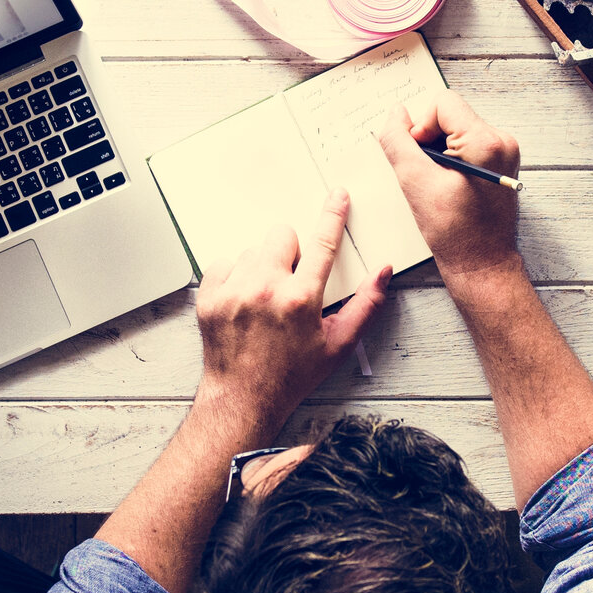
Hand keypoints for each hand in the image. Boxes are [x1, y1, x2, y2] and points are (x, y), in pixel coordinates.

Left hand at [193, 189, 389, 435]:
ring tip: (264, 300)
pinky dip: (235, 277)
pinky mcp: (210, 296)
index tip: (337, 195)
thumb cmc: (292, 375)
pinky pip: (224, 264)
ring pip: (253, 250)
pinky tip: (243, 302)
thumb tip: (383, 271)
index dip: (333, 215)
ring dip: (262, 266)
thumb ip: (366, 305)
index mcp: (300, 298)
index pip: (322, 243)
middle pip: (281, 234)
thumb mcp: (338, 344)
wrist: (242, 397)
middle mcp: (265, 288)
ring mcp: (233, 291)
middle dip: (290, 252)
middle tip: (290, 282)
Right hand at [375, 91, 521, 285]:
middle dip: (431, 140)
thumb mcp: (414, 182)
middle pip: (451, 115)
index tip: (420, 157)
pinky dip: (451, 159)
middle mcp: (502, 141)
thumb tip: (396, 113)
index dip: (421, 126)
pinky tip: (448, 186)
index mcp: (486, 142)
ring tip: (438, 183)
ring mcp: (505, 153)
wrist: (482, 263)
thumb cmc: (455, 232)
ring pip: (457, 130)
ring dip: (439, 151)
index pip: (443, 103)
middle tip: (427, 174)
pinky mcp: (501, 164)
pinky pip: (468, 145)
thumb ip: (398, 141)